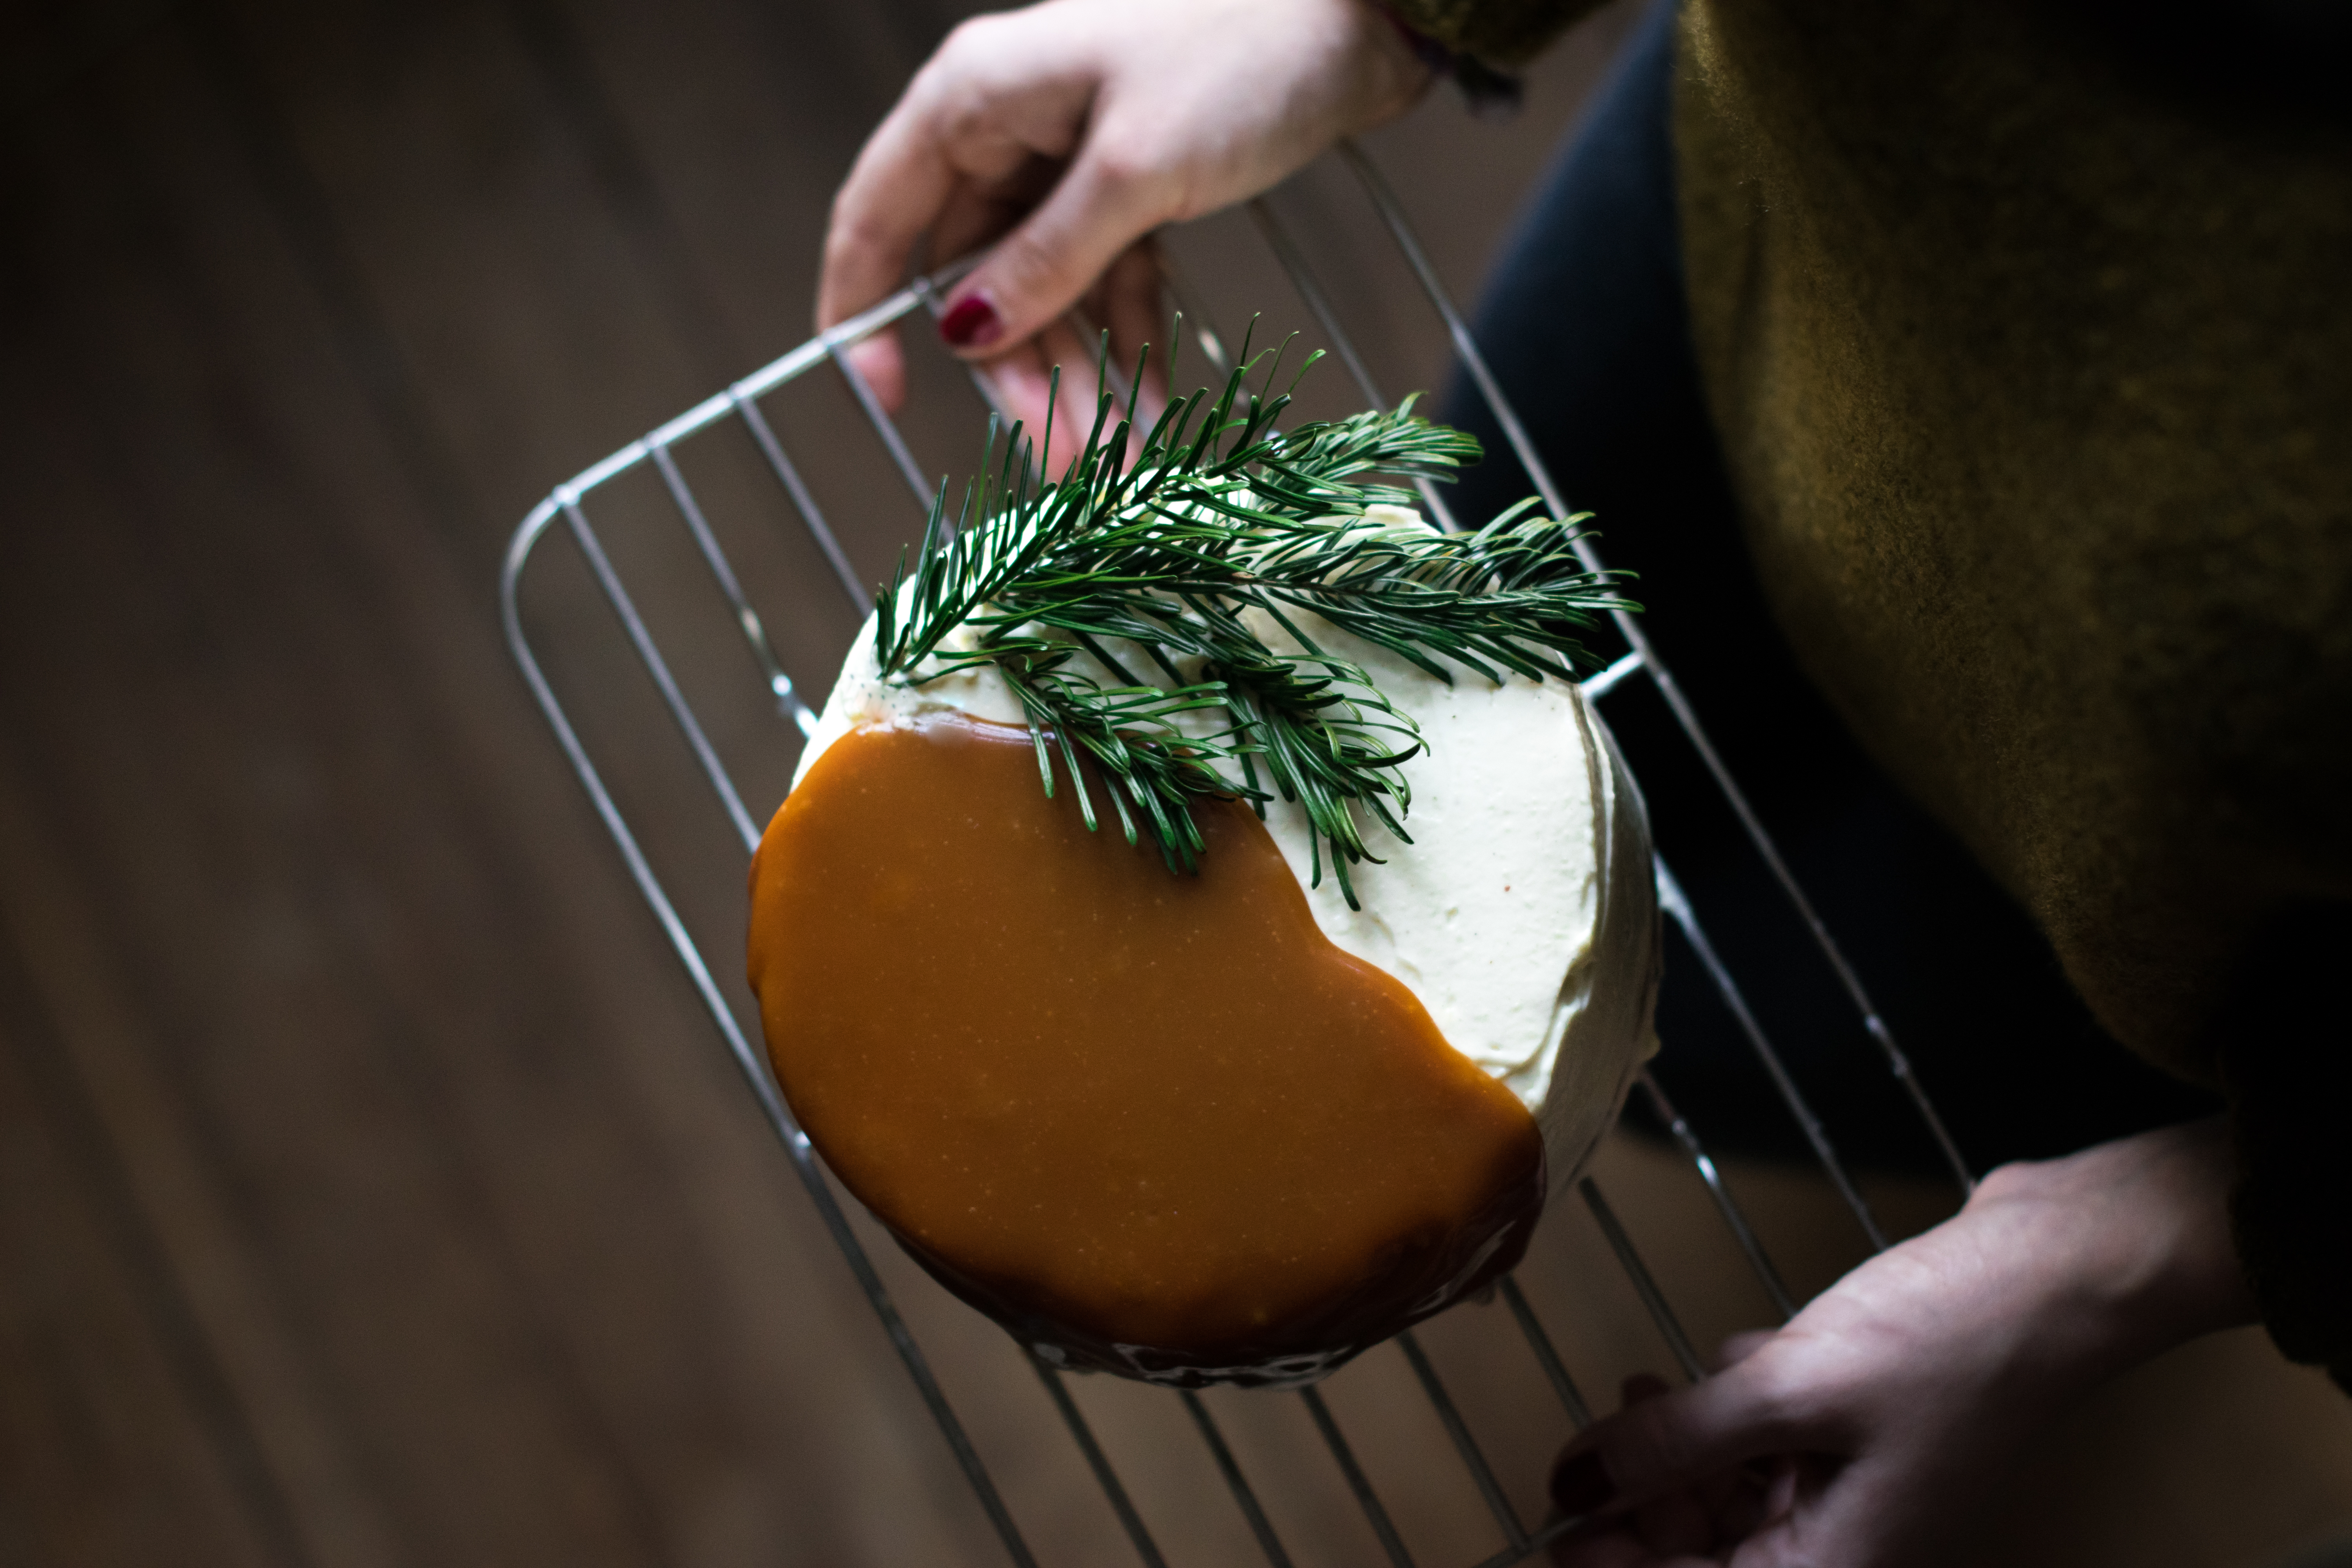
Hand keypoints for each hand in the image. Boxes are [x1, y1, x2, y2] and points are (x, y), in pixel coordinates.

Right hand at [818, 0, 1432, 426]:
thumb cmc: (1242, 51)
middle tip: (1058, 457)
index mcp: (973, 98)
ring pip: (1046, 291)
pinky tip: (1149, 409)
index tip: (884, 396)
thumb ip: (1048, 258)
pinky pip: (1108, 279)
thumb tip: (968, 334)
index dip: (864, 312)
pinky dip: (1127, 341)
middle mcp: (1007, 127)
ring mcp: (1070, 157)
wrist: (1358, 14)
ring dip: (1077, 374)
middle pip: (975, 277)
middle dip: (1016, 372)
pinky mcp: (1132, 182)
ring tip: (1113, 457)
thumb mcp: (1133, 171)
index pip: (877, 218)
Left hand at [1547, 1119, 2254, 1566]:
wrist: (2063, 1266)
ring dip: (1688, 1445)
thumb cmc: (1950, 1339)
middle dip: (1650, 1500)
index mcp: (1845, 1564)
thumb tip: (1577, 1487)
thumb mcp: (1789, 1392)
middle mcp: (1858, 1537)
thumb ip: (1677, 1444)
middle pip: (1717, 1548)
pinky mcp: (1872, 1421)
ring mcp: (1870, 1479)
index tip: (1553, 1535)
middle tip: (1592, 1442)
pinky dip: (1743, 1405)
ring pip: (1743, 1487)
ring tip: (1643, 1385)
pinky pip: (1783, 1436)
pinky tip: (1726, 1360)